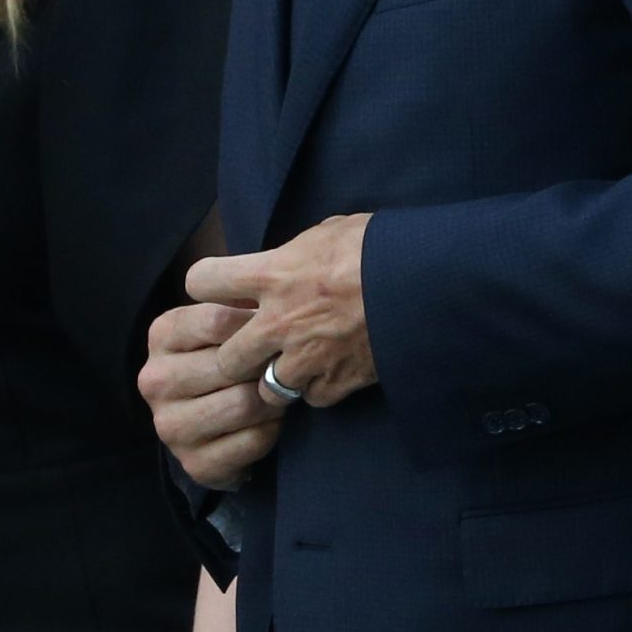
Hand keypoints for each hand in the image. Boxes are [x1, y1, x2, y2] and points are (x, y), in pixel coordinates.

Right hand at [140, 299, 283, 490]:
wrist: (206, 423)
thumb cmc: (221, 359)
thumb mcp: (224, 324)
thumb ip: (241, 305)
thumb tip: (273, 300)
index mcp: (161, 335)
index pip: (216, 320)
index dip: (256, 325)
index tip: (275, 330)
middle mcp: (155, 381)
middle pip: (232, 365)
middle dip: (267, 366)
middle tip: (284, 367)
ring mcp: (170, 426)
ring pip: (244, 404)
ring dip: (272, 400)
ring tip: (278, 394)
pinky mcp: (194, 463)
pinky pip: (252, 441)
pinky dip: (271, 431)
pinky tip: (268, 423)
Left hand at [189, 213, 375, 410]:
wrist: (428, 285)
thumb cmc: (380, 248)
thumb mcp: (328, 233)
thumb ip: (295, 254)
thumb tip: (284, 260)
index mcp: (272, 275)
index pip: (202, 282)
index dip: (208, 286)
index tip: (222, 290)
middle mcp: (278, 322)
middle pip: (225, 358)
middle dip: (236, 355)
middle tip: (253, 347)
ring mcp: (304, 358)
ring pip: (265, 390)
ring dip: (276, 381)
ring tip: (294, 366)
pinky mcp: (333, 383)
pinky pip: (310, 398)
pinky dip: (317, 389)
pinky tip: (330, 372)